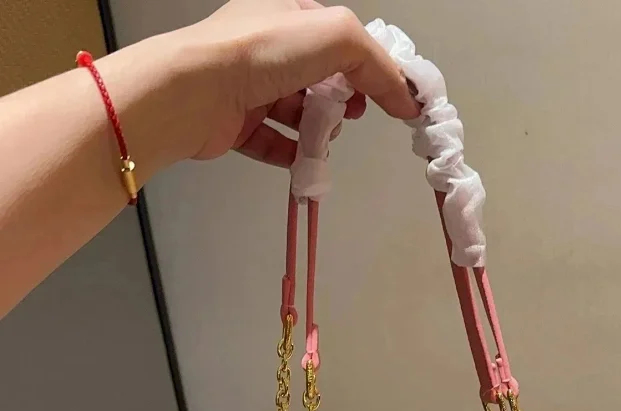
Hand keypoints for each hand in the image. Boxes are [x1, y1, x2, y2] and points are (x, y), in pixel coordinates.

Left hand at [173, 0, 418, 166]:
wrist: (193, 92)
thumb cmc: (258, 52)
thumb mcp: (336, 35)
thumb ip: (376, 62)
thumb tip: (403, 96)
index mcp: (288, 13)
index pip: (340, 41)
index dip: (369, 68)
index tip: (391, 98)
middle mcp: (267, 46)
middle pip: (321, 78)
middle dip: (343, 100)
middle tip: (351, 115)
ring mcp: (248, 85)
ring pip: (298, 112)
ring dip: (318, 130)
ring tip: (325, 139)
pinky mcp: (234, 122)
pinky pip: (271, 142)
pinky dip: (291, 155)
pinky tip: (304, 163)